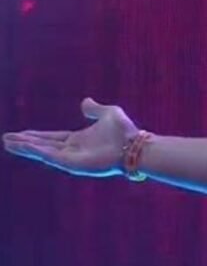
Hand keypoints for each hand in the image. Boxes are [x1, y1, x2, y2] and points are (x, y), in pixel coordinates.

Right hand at [2, 98, 138, 176]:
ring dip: (25, 148)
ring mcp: (72, 158)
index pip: (51, 138)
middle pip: (43, 146)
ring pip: (42, 152)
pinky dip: (36, 151)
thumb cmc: (125, 131)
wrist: (134, 145)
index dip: (35, 136)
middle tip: (6, 139)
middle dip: (24, 143)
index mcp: (79, 139)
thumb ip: (94, 109)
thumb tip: (84, 102)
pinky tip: (23, 146)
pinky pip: (50, 156)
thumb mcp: (108, 113)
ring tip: (7, 143)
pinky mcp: (73, 164)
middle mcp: (73, 150)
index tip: (20, 134)